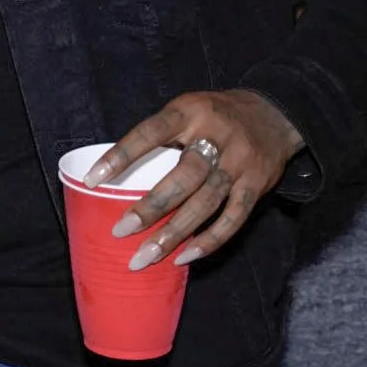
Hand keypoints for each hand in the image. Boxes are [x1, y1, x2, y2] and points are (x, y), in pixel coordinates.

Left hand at [87, 89, 303, 269]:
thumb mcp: (186, 109)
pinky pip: (234, 218)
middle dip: (150, 207)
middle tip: (121, 231)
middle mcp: (218, 137)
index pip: (150, 133)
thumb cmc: (214, 115)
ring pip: (207, 203)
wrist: (274, 114)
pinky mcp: (258, 186)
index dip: (121, 156)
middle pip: (183, 177)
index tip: (92, 180)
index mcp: (190, 112)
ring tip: (145, 256)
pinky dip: (210, 240)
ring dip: (175, 233)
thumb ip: (159, 135)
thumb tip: (117, 173)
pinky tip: (184, 257)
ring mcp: (241, 163)